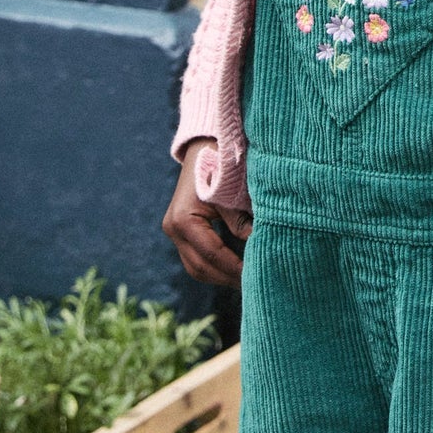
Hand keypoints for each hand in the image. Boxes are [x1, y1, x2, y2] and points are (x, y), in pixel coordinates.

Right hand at [163, 141, 252, 286]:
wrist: (203, 146)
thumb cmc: (221, 165)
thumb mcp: (232, 193)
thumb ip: (242, 221)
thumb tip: (259, 246)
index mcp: (183, 220)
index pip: (212, 254)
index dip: (234, 268)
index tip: (255, 276)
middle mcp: (173, 229)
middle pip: (200, 267)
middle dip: (226, 278)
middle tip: (252, 285)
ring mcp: (173, 231)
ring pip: (195, 267)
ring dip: (219, 276)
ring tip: (245, 281)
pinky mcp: (179, 231)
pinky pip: (195, 257)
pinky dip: (213, 266)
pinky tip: (235, 269)